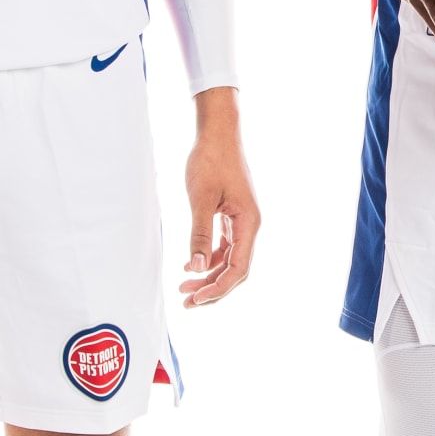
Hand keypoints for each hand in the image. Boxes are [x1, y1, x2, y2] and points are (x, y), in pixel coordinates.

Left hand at [180, 88, 260, 306]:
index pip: (238, 269)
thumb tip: (194, 268)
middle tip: (187, 302)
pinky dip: (208, 258)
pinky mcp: (231, 216)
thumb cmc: (211, 161)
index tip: (196, 299)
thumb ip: (199, 235)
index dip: (218, 288)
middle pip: (236, 269)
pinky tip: (191, 265)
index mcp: (248, 223)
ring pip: (229, 260)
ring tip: (185, 288)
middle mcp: (249, 226)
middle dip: (213, 288)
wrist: (217, 133)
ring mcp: (241, 221)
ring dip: (209, 276)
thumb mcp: (201, 199)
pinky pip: (223, 246)